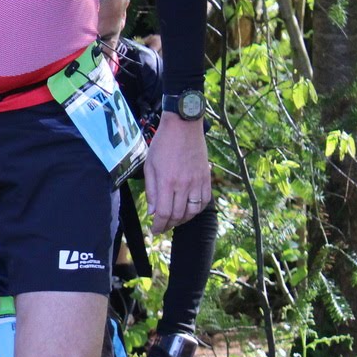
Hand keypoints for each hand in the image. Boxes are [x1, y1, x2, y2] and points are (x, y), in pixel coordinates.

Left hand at [144, 115, 209, 234]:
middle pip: (178, 215)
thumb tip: (153, 212)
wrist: (184, 126)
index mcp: (167, 182)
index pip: (164, 213)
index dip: (159, 226)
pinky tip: (189, 209)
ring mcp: (197, 182)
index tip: (154, 231)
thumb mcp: (149, 166)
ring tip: (174, 220)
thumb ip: (151, 191)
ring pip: (193, 211)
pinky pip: (204, 201)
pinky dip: (196, 210)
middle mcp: (184, 185)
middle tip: (162, 226)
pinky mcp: (206, 178)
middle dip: (168, 225)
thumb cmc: (162, 144)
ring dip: (182, 220)